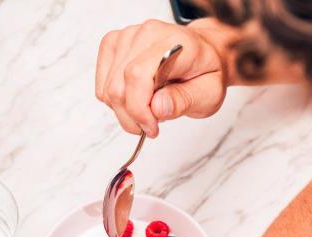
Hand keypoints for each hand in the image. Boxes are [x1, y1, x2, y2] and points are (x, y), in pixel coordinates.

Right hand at [95, 18, 233, 137]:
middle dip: (131, 117)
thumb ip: (184, 100)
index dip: (139, 109)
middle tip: (151, 126)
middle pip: (118, 86)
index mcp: (174, 43)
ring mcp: (127, 37)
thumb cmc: (205, 73)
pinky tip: (136, 99)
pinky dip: (115, 102)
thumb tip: (157, 108)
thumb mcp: (209, 94)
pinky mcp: (114, 45)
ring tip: (147, 111)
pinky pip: (102, 85)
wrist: (203, 55)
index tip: (152, 127)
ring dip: (124, 111)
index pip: (137, 76)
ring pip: (108, 89)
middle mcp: (147, 34)